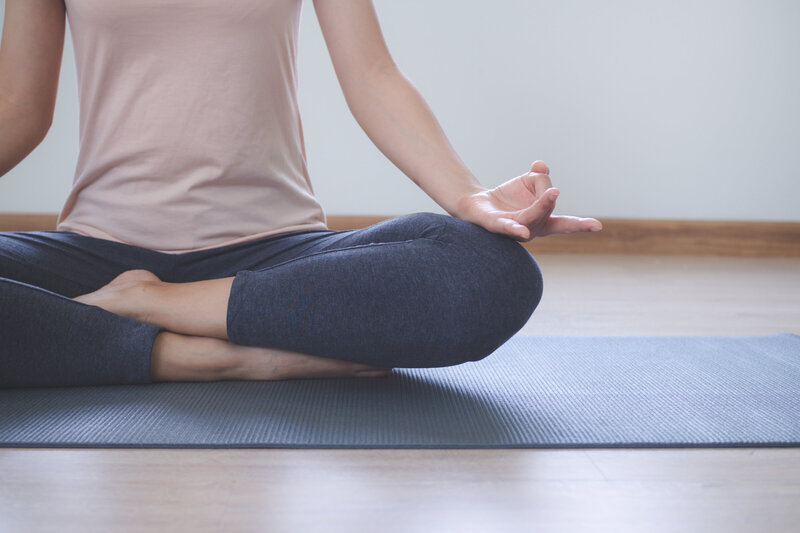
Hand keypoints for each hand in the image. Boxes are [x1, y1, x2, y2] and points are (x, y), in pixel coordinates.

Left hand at [455, 160, 601, 241]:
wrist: (478, 203)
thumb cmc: (509, 197)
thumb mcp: (528, 181)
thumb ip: (539, 175)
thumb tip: (541, 165)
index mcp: (542, 220)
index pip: (563, 224)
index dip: (580, 225)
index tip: (598, 226)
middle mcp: (531, 229)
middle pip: (546, 211)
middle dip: (549, 196)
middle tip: (550, 186)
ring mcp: (515, 230)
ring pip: (531, 218)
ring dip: (542, 206)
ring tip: (551, 193)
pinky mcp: (497, 225)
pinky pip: (507, 228)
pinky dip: (516, 229)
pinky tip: (522, 231)